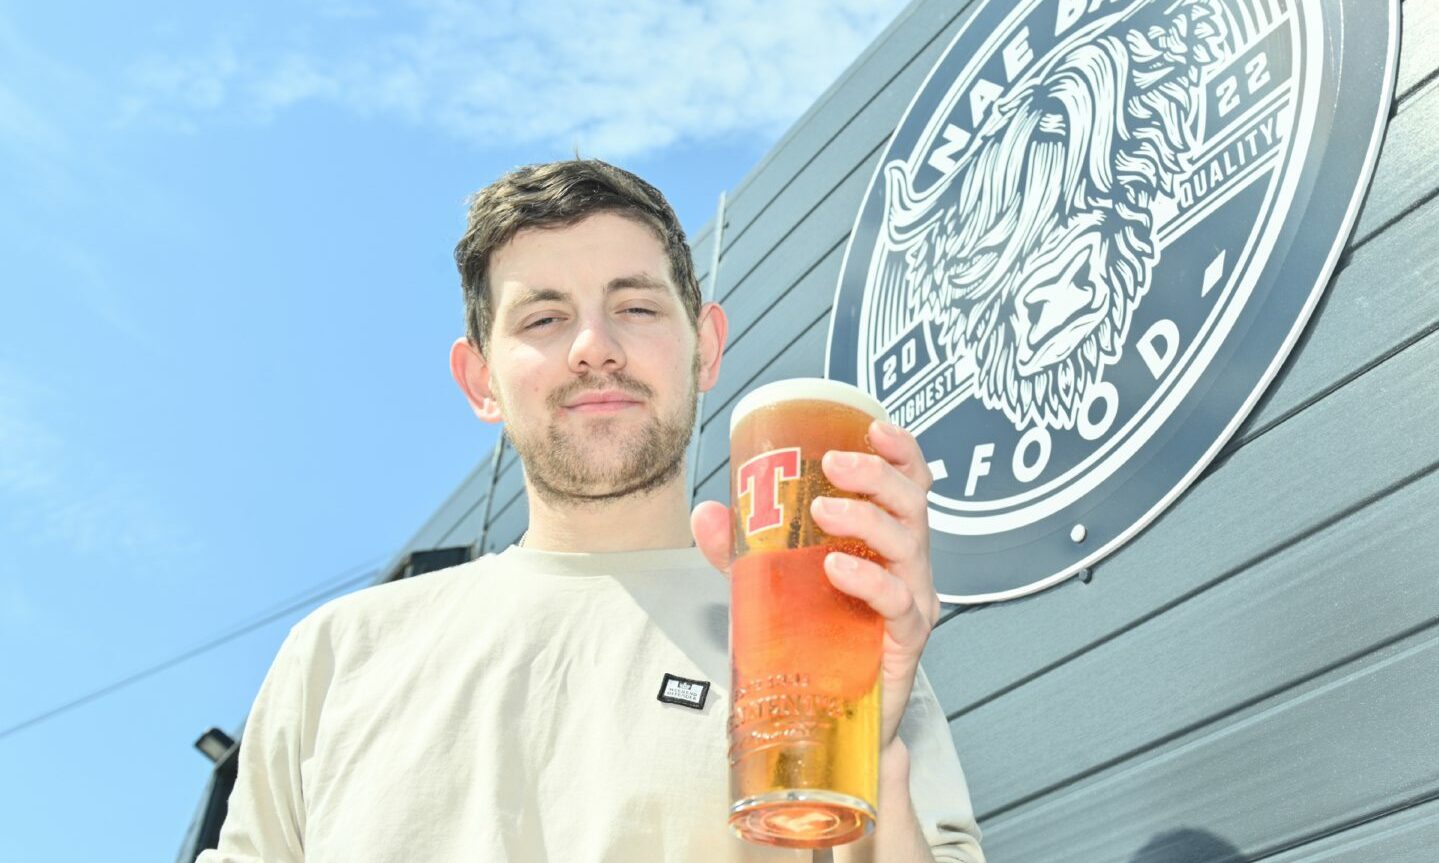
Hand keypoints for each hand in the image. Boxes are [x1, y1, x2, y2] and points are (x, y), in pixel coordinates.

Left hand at [690, 419, 939, 747]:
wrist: (831, 718)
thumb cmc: (815, 642)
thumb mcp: (773, 587)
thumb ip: (743, 551)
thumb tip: (708, 512)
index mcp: (885, 541)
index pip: (909, 484)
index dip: (901, 451)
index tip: (874, 425)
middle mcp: (908, 564)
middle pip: (912, 503)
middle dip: (876, 474)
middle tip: (834, 463)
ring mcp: (913, 600)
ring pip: (909, 543)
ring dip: (867, 518)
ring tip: (824, 510)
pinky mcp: (906, 640)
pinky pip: (898, 601)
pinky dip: (869, 581)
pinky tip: (837, 571)